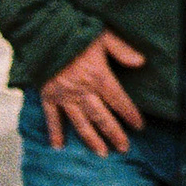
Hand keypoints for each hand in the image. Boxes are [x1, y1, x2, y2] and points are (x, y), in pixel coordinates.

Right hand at [40, 32, 146, 153]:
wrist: (44, 33)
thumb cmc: (77, 32)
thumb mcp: (104, 36)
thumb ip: (123, 50)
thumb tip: (142, 62)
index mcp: (99, 77)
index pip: (119, 101)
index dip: (131, 115)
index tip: (140, 126)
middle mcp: (82, 91)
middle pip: (102, 118)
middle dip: (114, 134)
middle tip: (124, 148)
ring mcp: (64, 96)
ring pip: (80, 123)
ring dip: (92, 140)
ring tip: (102, 153)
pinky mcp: (48, 96)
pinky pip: (52, 118)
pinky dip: (55, 132)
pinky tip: (58, 146)